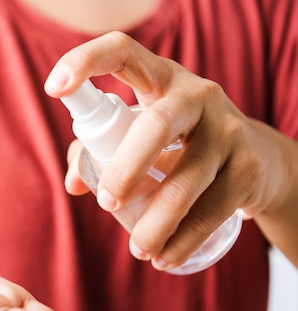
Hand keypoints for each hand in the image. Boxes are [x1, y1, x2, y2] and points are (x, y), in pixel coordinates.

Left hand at [45, 31, 290, 268]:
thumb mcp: (141, 135)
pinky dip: (184, 240)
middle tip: (106, 204)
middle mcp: (197, 95)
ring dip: (156, 224)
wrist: (257, 160)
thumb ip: (100, 150)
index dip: (85, 61)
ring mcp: (228, 129)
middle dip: (125, 170)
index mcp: (160, 79)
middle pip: (155, 126)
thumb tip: (74, 183)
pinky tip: (165, 258)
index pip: (122, 51)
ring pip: (185, 181)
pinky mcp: (249, 167)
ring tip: (138, 250)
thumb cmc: (180, 145)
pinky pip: (212, 210)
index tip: (53, 87)